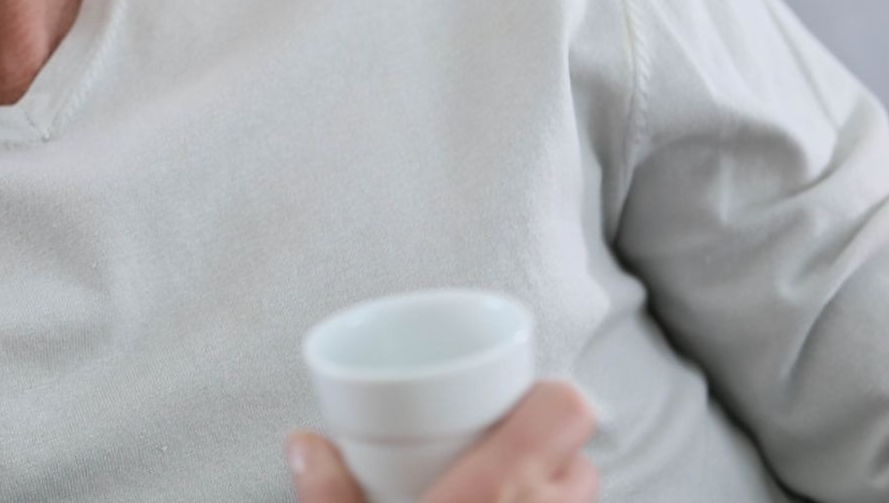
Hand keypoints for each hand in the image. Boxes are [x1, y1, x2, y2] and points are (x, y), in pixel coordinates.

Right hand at [287, 381, 597, 501]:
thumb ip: (326, 493)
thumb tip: (306, 444)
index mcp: (495, 492)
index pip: (564, 411)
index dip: (546, 395)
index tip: (510, 396)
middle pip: (581, 457)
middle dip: (549, 447)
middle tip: (499, 445)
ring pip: (583, 497)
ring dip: (556, 487)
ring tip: (510, 486)